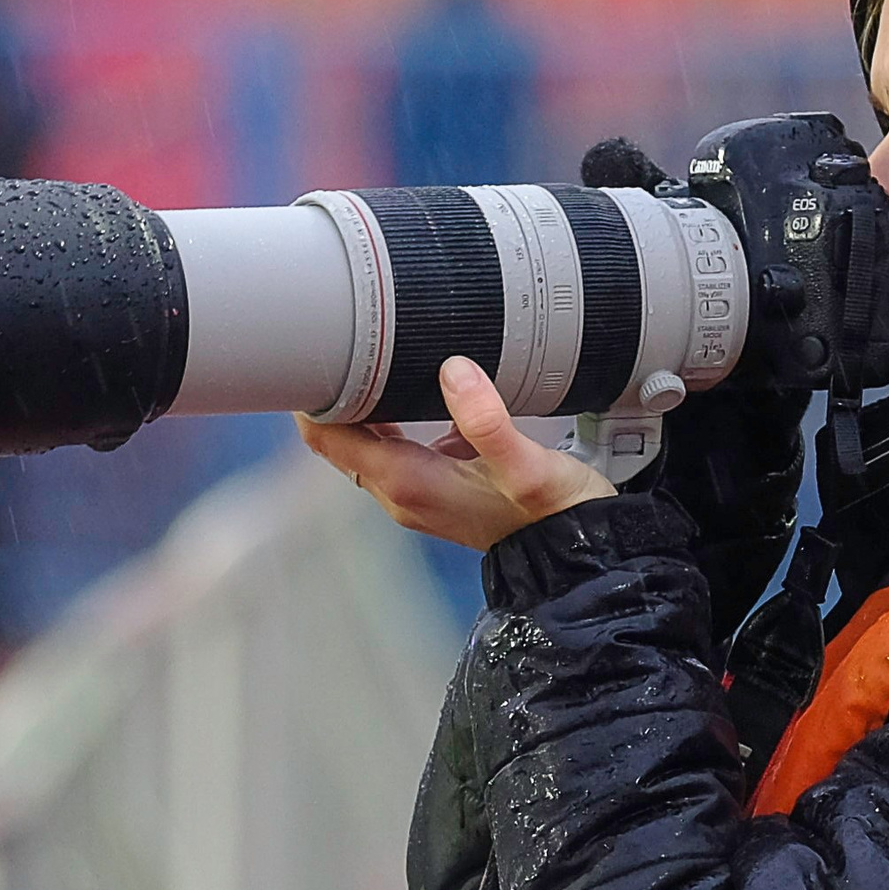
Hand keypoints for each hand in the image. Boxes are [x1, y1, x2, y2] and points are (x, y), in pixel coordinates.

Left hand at [297, 356, 615, 549]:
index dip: (312, 397)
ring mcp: (415, 491)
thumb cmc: (554, 513)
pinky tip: (408, 384)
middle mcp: (401, 491)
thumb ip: (487, 420)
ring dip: (357, 403)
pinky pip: (391, 445)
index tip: (316, 352)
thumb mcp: (527, 466)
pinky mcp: (434, 486)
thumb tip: (452, 370)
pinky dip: (387, 414)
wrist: (576, 552)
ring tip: (363, 351)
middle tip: (335, 337)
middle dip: (330, 393)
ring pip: (363, 441)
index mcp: (408, 482)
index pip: (328, 438)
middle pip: (337, 439)